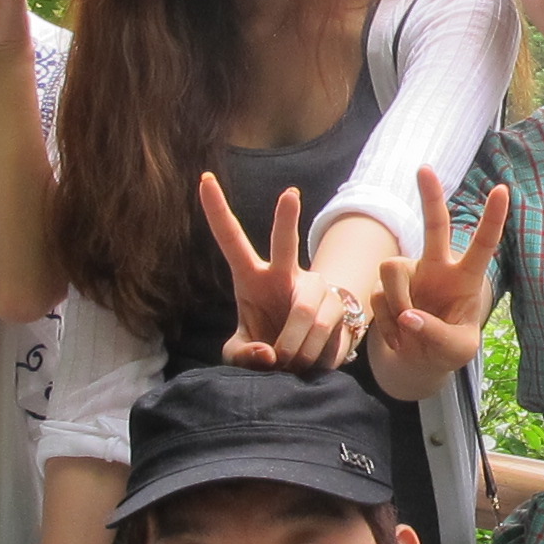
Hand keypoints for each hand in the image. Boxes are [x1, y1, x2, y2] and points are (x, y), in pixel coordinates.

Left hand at [198, 177, 366, 370]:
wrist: (309, 358)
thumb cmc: (266, 347)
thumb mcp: (242, 354)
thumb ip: (242, 356)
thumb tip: (268, 352)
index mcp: (251, 277)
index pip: (231, 240)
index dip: (217, 211)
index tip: (204, 180)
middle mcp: (285, 273)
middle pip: (285, 244)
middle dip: (286, 219)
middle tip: (289, 194)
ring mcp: (315, 287)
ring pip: (305, 314)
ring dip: (293, 350)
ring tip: (288, 364)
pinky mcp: (339, 305)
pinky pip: (323, 334)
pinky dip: (311, 358)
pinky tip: (309, 363)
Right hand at [371, 170, 507, 387]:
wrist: (418, 363)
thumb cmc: (447, 350)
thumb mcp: (457, 350)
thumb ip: (437, 334)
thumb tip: (408, 317)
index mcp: (465, 278)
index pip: (483, 245)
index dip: (493, 219)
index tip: (502, 189)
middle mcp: (436, 267)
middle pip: (434, 225)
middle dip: (430, 197)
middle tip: (425, 168)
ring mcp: (408, 275)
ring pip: (392, 269)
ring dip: (397, 302)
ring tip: (408, 331)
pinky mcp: (383, 287)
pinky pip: (379, 298)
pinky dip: (388, 324)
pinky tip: (399, 338)